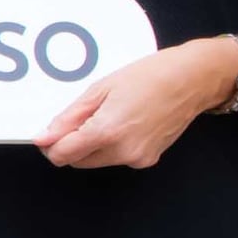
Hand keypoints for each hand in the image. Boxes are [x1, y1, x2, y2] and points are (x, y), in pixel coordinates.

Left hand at [39, 38, 237, 172]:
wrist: (192, 80)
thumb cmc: (148, 76)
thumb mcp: (100, 89)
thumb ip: (69, 118)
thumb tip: (44, 138)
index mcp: (107, 132)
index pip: (63, 155)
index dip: (51, 144)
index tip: (48, 132)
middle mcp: (123, 152)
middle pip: (78, 161)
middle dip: (70, 144)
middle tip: (78, 118)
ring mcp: (137, 158)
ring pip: (96, 161)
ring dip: (91, 145)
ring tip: (107, 114)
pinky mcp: (148, 160)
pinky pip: (116, 157)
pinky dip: (111, 145)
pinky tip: (125, 122)